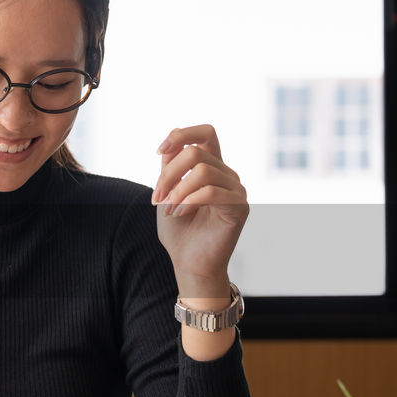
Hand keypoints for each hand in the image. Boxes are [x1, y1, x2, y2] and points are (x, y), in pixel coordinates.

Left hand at [151, 125, 248, 301]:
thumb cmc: (179, 231)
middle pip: (195, 152)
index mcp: (211, 167)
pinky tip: (177, 214)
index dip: (182, 134)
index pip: (206, 134)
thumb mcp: (167, 193)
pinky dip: (188, 201)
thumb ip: (170, 168)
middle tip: (157, 197)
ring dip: (177, 191)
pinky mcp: (239, 207)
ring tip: (167, 209)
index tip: (158, 151)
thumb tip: (171, 141)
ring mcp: (236, 189)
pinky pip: (212, 192)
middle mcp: (226, 174)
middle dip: (168, 173)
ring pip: (203, 171)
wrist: (189, 262)